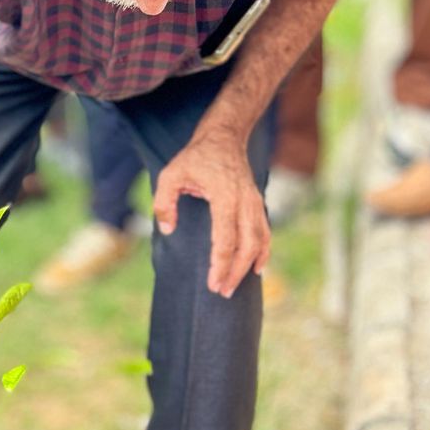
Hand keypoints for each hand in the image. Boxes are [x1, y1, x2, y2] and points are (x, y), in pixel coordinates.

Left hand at [153, 128, 268, 299]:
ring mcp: (254, 203)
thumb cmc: (195, 157)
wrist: (224, 137)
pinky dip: (263, 252)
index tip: (213, 284)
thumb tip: (167, 229)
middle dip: (236, 272)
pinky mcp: (257, 204)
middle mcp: (244, 202)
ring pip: (259, 241)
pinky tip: (256, 268)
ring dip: (249, 266)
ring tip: (236, 285)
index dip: (220, 265)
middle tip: (223, 292)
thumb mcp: (170, 174)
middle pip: (247, 246)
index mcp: (224, 197)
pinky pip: (265, 233)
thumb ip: (164, 202)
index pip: (225, 240)